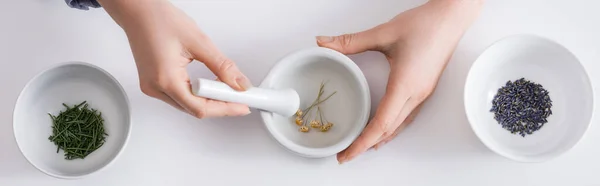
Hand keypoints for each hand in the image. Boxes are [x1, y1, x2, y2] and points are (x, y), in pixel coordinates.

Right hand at [98, 0, 251, 117]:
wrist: (138, 11)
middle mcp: (155, 88)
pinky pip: (179, 97)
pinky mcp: (152, 84)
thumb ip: (222, 66)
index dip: (225, 108)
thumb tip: (239, 83)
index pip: (201, 107)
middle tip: (239, 97)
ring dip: (208, 99)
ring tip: (226, 88)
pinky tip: (209, 85)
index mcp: (165, 79)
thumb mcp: (199, 42)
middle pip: (194, 109)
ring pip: (187, 105)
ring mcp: (152, 88)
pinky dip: (196, 94)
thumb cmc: (159, 20)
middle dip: (220, 105)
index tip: (242, 105)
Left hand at [316, 0, 482, 162]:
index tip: (348, 154)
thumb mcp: (383, 33)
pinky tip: (386, 128)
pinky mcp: (425, 88)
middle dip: (366, 145)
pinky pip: (407, 116)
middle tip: (346, 154)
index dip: (362, 142)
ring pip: (400, 125)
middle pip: (389, 129)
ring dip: (380, 138)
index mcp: (405, 84)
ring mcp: (423, 93)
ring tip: (362, 146)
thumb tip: (324, 43)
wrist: (452, 18)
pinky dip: (392, 127)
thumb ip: (350, 41)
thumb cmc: (424, 24)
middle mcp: (416, 94)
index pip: (381, 123)